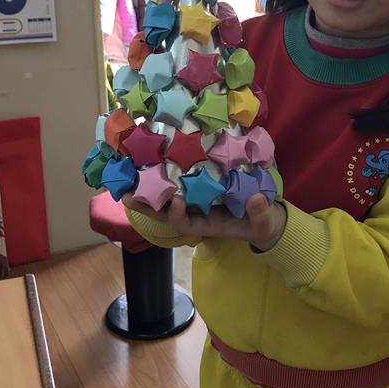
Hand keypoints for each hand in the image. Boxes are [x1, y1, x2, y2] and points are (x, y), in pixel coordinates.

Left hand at [122, 192, 286, 251]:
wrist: (264, 220)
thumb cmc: (261, 223)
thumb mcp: (263, 221)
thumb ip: (259, 213)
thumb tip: (255, 199)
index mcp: (208, 224)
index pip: (186, 223)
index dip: (177, 214)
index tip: (175, 201)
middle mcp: (196, 214)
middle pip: (165, 213)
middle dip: (146, 205)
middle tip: (125, 195)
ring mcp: (196, 202)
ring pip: (166, 199)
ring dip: (146, 190)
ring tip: (125, 180)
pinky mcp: (200, 188)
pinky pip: (177, 184)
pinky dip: (163, 176)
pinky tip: (149, 163)